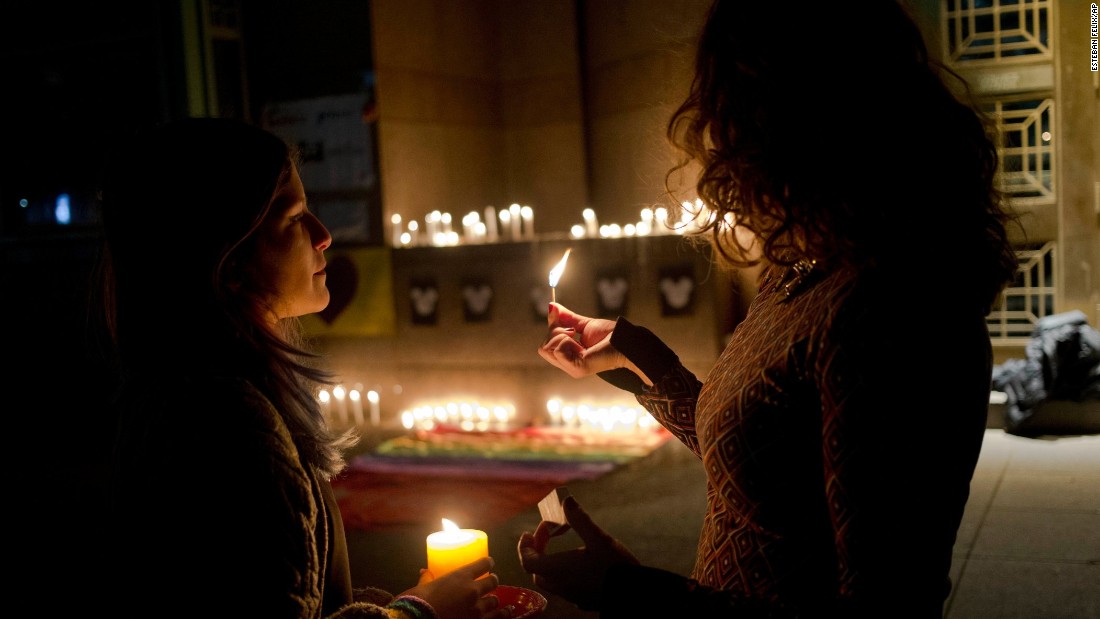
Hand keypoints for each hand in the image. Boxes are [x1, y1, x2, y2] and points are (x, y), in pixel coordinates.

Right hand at [402, 556, 508, 618]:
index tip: (489, 563)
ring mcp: (477, 609)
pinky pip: (496, 618)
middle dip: (492, 582)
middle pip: (493, 582)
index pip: (483, 564)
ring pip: (494, 601)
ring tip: (493, 601)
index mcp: (461, 576)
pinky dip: (501, 615)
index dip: (488, 563)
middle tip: (490, 583)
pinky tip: (505, 613)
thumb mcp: (422, 586)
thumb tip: (424, 572)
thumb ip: (427, 578)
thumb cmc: (417, 601)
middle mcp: (473, 590)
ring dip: (493, 600)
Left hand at [516, 496, 638, 610]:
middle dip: (538, 552)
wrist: (636, 594)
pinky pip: (565, 589)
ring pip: (551, 582)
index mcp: (559, 569)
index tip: (528, 533)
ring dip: (550, 564)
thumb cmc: (617, 568)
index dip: (524, 547)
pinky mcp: (584, 601)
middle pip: (537, 572)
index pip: (528, 561)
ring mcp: (572, 596)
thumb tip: (566, 500)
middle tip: (549, 535)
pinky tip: (580, 566)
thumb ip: (581, 520)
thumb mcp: (601, 539)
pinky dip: (564, 575)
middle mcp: (562, 586)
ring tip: (564, 549)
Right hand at [539, 303, 624, 377]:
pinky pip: (558, 350)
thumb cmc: (608, 335)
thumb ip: (566, 317)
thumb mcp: (582, 324)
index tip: (569, 325)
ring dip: (562, 337)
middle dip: (556, 333)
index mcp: (567, 356)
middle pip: (543, 347)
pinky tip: (582, 345)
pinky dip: (568, 342)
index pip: (544, 345)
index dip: (553, 330)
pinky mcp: (577, 368)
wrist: (623, 340)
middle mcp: (567, 364)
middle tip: (574, 331)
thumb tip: (551, 306)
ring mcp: (571, 368)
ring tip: (579, 339)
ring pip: (547, 348)